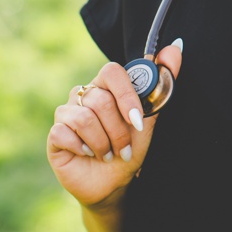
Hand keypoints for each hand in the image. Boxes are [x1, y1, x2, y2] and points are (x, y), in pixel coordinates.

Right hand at [46, 43, 181, 210]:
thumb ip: (162, 85)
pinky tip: (87, 155)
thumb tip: (176, 47)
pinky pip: (64, 133)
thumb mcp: (149, 121)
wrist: (113, 184)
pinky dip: (82, 148)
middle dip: (117, 131)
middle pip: (100, 100)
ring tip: (107, 155)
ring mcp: (66, 113)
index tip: (137, 121)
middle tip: (123, 148)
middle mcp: (83, 95)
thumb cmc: (129, 150)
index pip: (111, 72)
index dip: (125, 96)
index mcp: (105, 88)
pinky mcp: (54, 134)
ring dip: (102, 143)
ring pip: (83, 118)